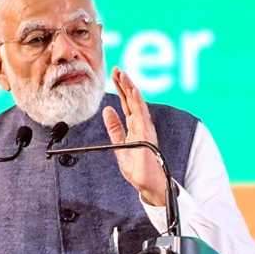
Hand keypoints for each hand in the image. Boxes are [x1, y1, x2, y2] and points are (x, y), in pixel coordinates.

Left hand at [102, 67, 167, 206]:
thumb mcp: (119, 145)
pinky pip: (142, 116)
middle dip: (124, 84)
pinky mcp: (147, 136)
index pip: (127, 104)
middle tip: (117, 69)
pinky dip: (138, 102)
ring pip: (137, 104)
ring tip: (123, 75)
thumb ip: (114, 128)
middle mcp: (142, 125)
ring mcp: (146, 129)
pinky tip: (134, 91)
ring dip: (130, 89)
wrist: (147, 184)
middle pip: (132, 101)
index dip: (120, 89)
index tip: (114, 74)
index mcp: (135, 127)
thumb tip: (107, 110)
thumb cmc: (137, 168)